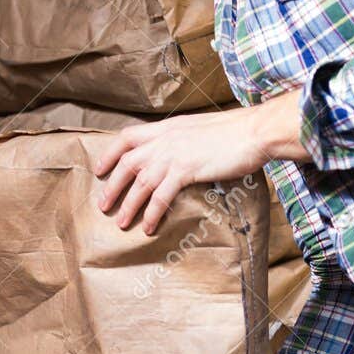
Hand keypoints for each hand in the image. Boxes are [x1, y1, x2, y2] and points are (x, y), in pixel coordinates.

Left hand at [95, 106, 271, 234]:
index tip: (100, 169)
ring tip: (121, 223)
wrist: (253, 131)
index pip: (126, 137)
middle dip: (111, 186)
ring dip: (128, 205)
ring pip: (140, 183)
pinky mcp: (186, 170)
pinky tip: (149, 226)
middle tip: (103, 205)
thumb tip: (174, 151)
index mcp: (166, 127)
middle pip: (127, 164)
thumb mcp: (197, 128)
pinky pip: (161, 196)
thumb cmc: (233, 132)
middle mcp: (164, 140)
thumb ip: (180, 138)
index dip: (109, 154)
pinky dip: (152, 213)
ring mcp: (173, 155)